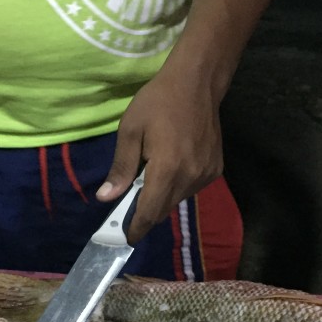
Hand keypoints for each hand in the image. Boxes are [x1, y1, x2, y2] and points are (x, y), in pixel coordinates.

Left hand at [98, 67, 223, 242]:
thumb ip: (121, 168)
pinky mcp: (215, 169)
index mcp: (167, 170)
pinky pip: (190, 188)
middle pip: (163, 210)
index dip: (136, 228)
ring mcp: (206, 174)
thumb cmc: (158, 102)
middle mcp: (190, 177)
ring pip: (177, 200)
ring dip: (161, 197)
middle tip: (128, 205)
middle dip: (145, 213)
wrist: (197, 83)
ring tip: (150, 177)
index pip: (150, 212)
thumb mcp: (130, 130)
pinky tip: (170, 167)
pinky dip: (177, 186)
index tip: (124, 238)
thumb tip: (106, 198)